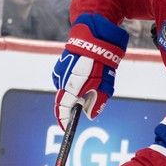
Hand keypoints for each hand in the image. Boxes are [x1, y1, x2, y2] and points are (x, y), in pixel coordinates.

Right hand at [52, 13, 129, 129]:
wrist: (93, 38)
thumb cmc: (101, 63)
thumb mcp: (105, 86)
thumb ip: (97, 103)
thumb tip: (90, 115)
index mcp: (72, 87)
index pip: (63, 109)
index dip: (64, 120)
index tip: (66, 128)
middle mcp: (62, 80)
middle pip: (65, 100)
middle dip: (74, 105)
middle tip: (86, 102)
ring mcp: (59, 72)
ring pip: (66, 89)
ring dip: (75, 91)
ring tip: (91, 82)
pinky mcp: (60, 66)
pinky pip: (65, 80)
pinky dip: (74, 82)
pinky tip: (85, 74)